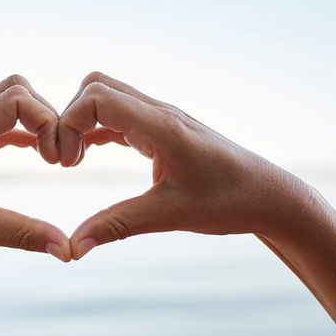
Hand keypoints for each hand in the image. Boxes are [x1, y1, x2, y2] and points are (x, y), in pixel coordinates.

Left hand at [0, 75, 71, 261]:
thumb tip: (67, 251)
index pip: (17, 99)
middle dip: (46, 115)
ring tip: (50, 155)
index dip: (47, 122)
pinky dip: (22, 128)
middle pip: (16, 88)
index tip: (55, 160)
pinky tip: (37, 153)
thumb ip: (23, 235)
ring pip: (7, 96)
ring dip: (34, 118)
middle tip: (57, 155)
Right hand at [58, 72, 314, 258]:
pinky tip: (89, 156)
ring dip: (82, 122)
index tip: (67, 164)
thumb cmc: (228, 202)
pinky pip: (119, 114)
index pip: (95, 97)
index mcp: (160, 126)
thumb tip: (73, 249)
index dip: (68, 124)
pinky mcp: (162, 129)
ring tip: (74, 161)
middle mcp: (159, 113)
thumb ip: (117, 226)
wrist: (269, 196)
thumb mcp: (168, 216)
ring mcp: (161, 118)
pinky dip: (96, 129)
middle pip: (95, 86)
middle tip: (67, 161)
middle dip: (69, 118)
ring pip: (106, 95)